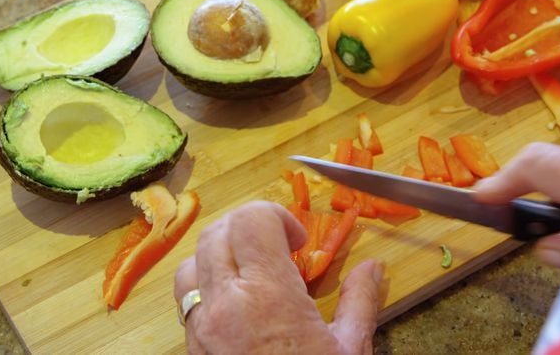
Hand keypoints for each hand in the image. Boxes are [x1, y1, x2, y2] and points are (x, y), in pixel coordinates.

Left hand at [174, 201, 383, 353]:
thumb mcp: (349, 350)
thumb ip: (359, 301)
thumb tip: (373, 268)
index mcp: (268, 295)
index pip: (253, 221)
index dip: (277, 218)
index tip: (298, 242)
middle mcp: (225, 305)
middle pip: (217, 233)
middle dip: (247, 229)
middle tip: (277, 250)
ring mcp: (201, 330)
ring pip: (191, 264)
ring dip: (219, 256)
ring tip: (251, 274)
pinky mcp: (193, 352)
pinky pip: (186, 303)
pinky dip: (206, 290)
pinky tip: (237, 309)